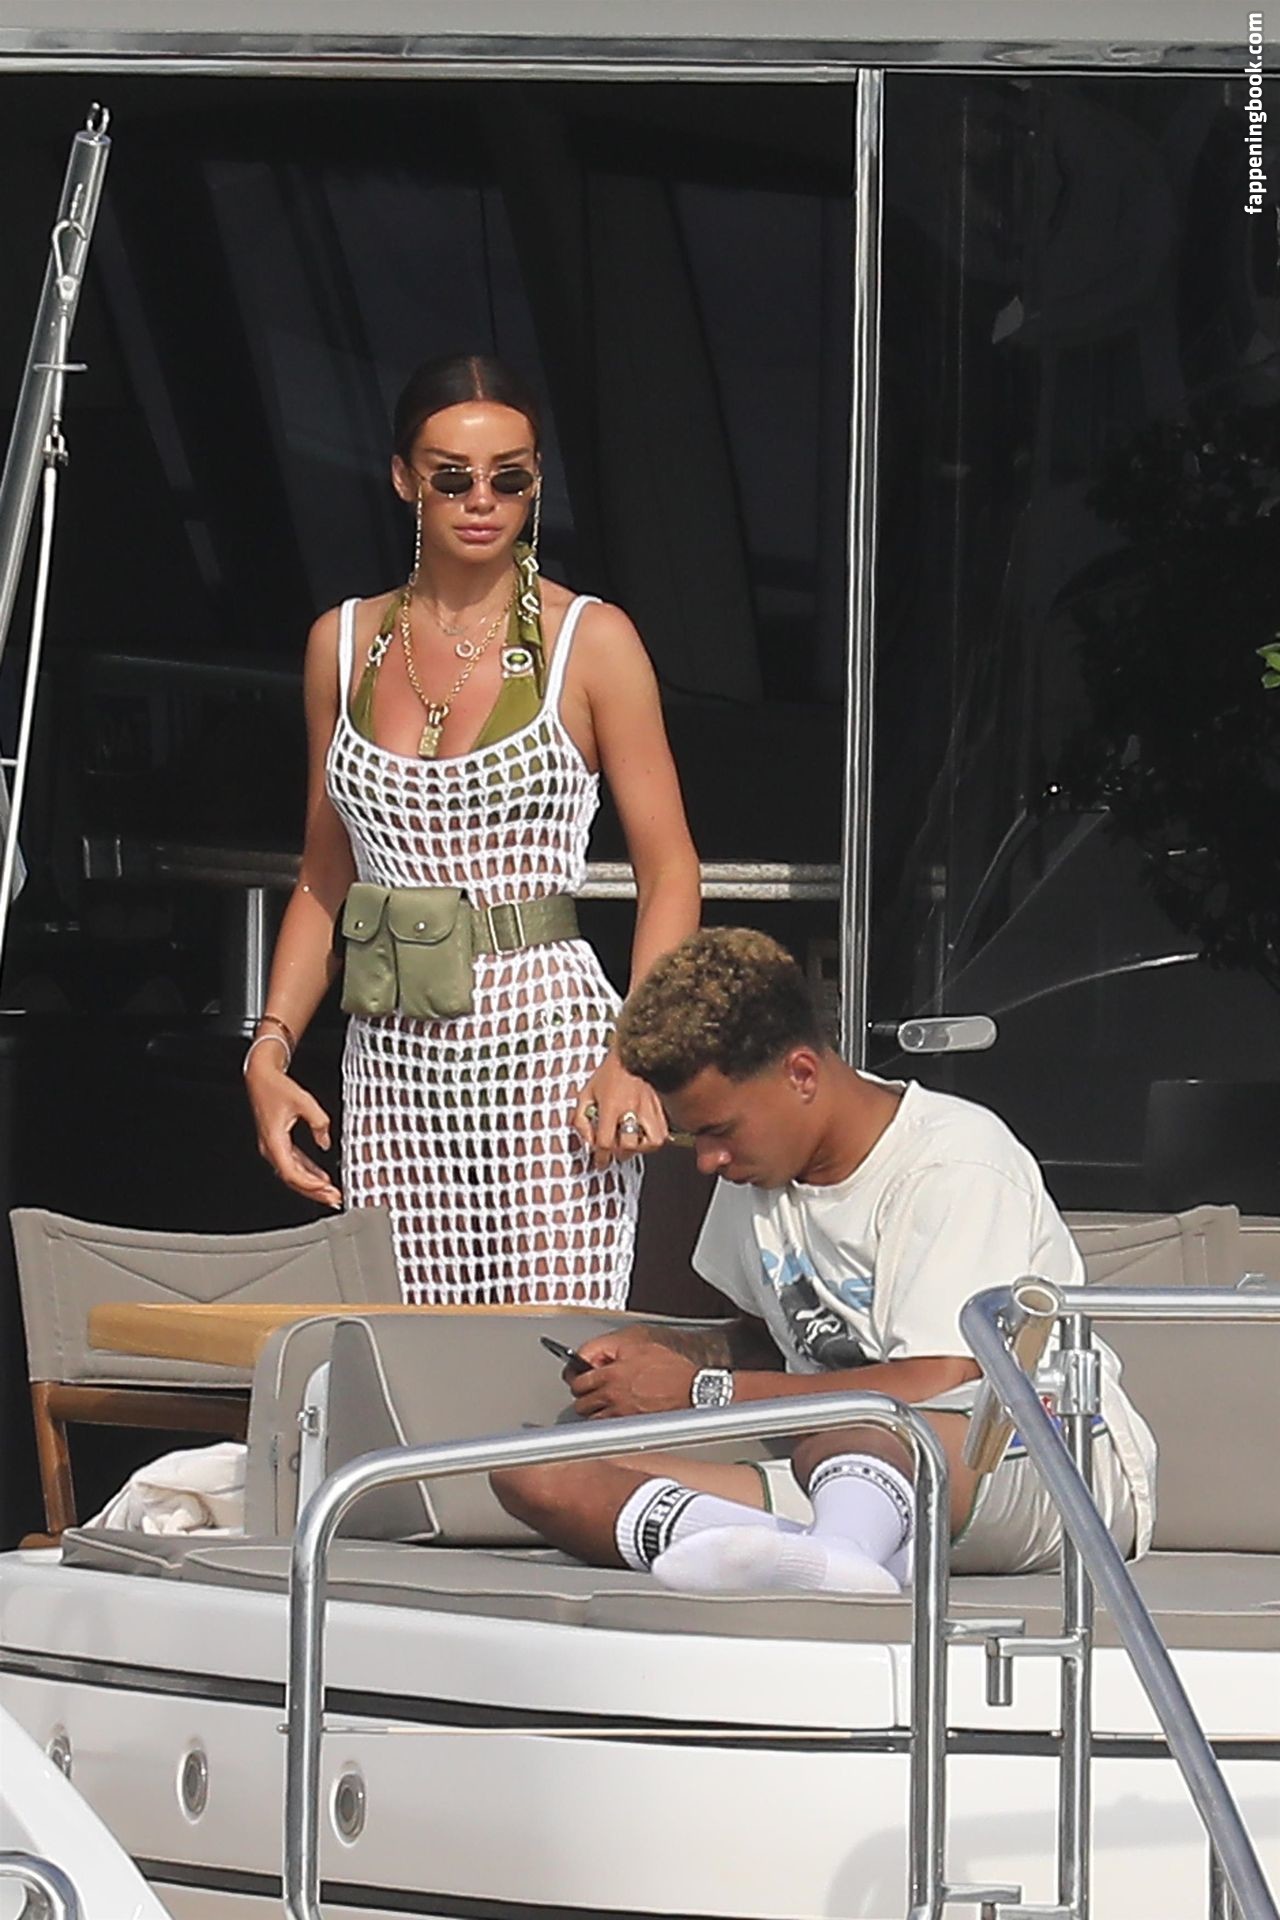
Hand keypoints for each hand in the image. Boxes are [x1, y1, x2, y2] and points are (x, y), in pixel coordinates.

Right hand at [245, 1052, 341, 1209]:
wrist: (261, 1077)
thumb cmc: (276, 1087)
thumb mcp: (304, 1101)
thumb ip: (319, 1122)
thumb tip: (325, 1140)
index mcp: (274, 1140)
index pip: (292, 1172)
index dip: (310, 1184)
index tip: (327, 1188)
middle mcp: (270, 1148)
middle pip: (293, 1179)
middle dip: (314, 1191)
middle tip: (333, 1198)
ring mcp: (273, 1147)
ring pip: (293, 1174)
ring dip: (311, 1185)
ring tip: (329, 1192)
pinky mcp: (278, 1143)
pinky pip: (293, 1164)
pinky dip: (307, 1173)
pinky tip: (320, 1177)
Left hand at [569, 1328, 696, 1417]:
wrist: (692, 1390)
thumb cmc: (670, 1368)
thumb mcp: (636, 1344)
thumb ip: (608, 1346)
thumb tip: (590, 1354)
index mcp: (611, 1374)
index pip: (577, 1379)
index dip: (575, 1375)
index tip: (577, 1374)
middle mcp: (613, 1396)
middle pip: (580, 1401)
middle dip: (583, 1394)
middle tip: (591, 1388)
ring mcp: (621, 1413)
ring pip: (592, 1417)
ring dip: (593, 1409)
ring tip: (603, 1400)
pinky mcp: (630, 1425)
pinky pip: (607, 1426)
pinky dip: (606, 1420)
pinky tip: (614, 1411)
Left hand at [572, 1051, 667, 1168]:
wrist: (633, 1052)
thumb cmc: (609, 1072)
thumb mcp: (585, 1093)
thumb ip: (581, 1119)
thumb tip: (588, 1139)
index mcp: (612, 1105)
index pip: (605, 1142)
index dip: (600, 1157)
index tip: (600, 1162)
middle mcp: (633, 1108)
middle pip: (628, 1146)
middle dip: (618, 1152)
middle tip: (614, 1148)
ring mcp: (651, 1108)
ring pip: (652, 1143)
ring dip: (640, 1148)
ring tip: (632, 1142)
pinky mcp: (663, 1107)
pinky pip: (664, 1133)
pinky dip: (654, 1139)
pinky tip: (644, 1135)